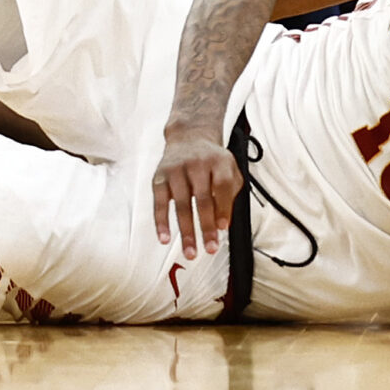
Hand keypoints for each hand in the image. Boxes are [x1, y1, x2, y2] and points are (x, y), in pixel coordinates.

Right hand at [151, 130, 239, 257]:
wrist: (189, 137)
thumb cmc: (211, 160)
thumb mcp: (229, 169)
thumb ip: (230, 193)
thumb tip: (224, 222)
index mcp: (219, 161)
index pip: (222, 186)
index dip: (224, 208)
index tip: (223, 228)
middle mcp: (197, 164)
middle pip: (203, 198)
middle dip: (206, 227)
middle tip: (209, 248)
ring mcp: (177, 171)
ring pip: (182, 204)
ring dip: (186, 231)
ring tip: (190, 251)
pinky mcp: (160, 177)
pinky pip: (159, 203)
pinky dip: (161, 222)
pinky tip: (165, 238)